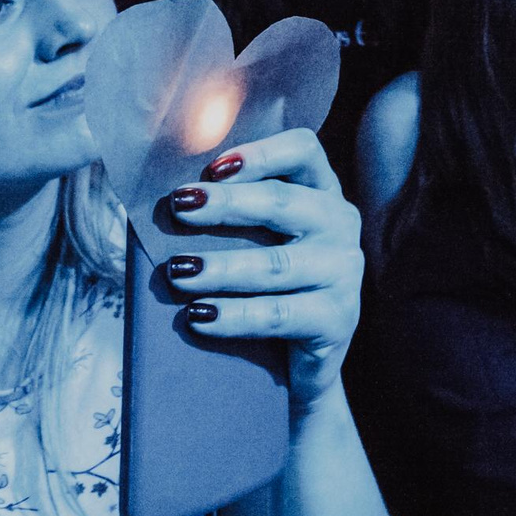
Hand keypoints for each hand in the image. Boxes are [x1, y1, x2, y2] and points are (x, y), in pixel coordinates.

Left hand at [159, 126, 364, 409]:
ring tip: (176, 272)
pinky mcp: (337, 319)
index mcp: (320, 190)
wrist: (295, 364)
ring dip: (221, 266)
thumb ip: (229, 210)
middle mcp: (339, 223)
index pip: (303, 151)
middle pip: (283, 202)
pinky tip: (198, 316)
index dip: (259, 153)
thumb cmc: (261, 286)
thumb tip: (172, 194)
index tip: (211, 168)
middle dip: (226, 205)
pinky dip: (235, 316)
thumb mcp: (254, 239)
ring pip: (276, 264)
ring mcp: (343, 272)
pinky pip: (279, 315)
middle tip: (178, 208)